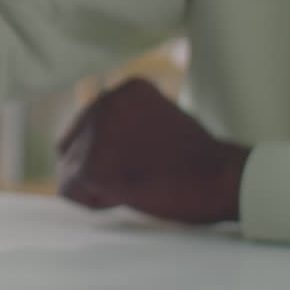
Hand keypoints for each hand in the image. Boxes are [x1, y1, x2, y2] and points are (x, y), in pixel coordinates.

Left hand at [56, 77, 249, 223]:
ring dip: (96, 185)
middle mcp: (104, 101)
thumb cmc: (195, 160)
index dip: (109, 152)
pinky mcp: (91, 164)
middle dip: (95, 167)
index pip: (87, 125)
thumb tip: (80, 142)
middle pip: (70, 144)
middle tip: (136, 177)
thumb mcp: (157, 121)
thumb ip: (122, 122)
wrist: (221, 180)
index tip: (144, 160)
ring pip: (68, 168)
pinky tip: (125, 196)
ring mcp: (96, 132)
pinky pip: (69, 189)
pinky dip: (92, 201)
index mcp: (122, 89)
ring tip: (135, 185)